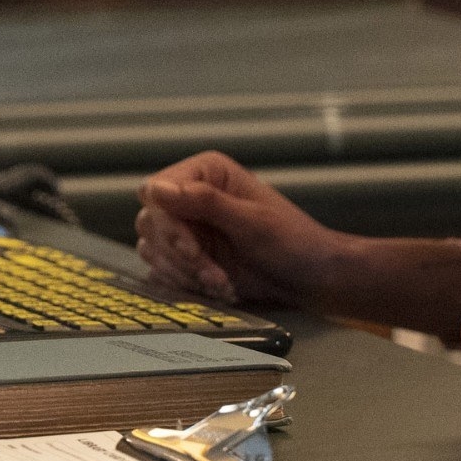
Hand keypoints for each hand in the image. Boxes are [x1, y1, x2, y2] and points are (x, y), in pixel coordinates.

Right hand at [132, 152, 346, 307]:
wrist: (309, 278)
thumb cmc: (292, 242)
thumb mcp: (251, 221)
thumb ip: (205, 202)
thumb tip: (157, 189)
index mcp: (205, 173)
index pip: (155, 192)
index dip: (168, 223)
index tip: (191, 249)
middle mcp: (189, 196)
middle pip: (151, 222)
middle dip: (180, 255)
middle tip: (213, 274)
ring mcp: (186, 228)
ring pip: (153, 249)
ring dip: (185, 273)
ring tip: (222, 283)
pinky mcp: (186, 258)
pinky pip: (162, 270)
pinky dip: (185, 284)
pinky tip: (216, 288)